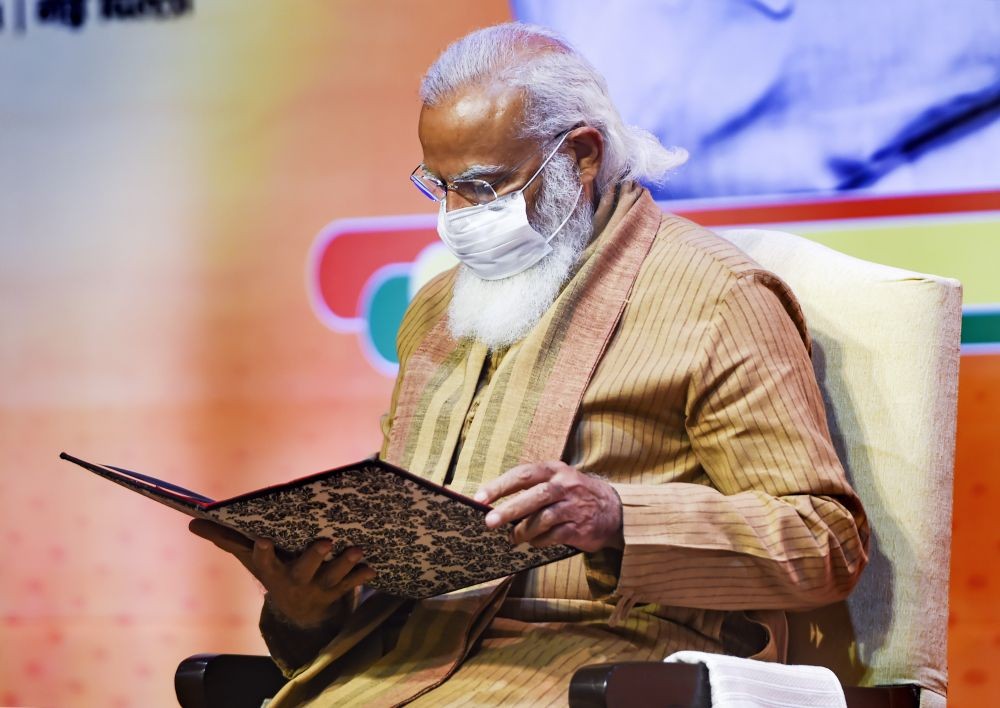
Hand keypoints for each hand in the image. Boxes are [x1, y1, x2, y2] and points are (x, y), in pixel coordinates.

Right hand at [188, 519, 374, 627]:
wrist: (298, 613)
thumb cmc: (272, 571)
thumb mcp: (248, 558)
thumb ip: (225, 539)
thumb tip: (192, 521)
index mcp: (271, 571)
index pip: (263, 560)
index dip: (263, 552)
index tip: (264, 539)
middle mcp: (294, 581)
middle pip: (304, 570)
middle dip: (314, 557)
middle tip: (326, 542)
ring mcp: (317, 588)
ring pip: (332, 578)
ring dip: (345, 564)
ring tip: (357, 550)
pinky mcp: (337, 592)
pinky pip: (351, 585)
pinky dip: (361, 576)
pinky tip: (372, 568)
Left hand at [474, 461, 623, 552]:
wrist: (613, 510)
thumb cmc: (574, 494)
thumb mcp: (556, 480)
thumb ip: (530, 488)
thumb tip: (495, 504)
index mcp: (554, 470)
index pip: (523, 474)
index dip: (499, 486)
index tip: (480, 498)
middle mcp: (564, 485)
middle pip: (534, 495)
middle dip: (509, 509)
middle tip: (489, 522)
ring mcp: (573, 506)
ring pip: (543, 518)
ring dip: (523, 530)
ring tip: (512, 538)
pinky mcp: (579, 527)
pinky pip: (553, 535)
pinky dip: (539, 540)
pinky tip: (533, 542)